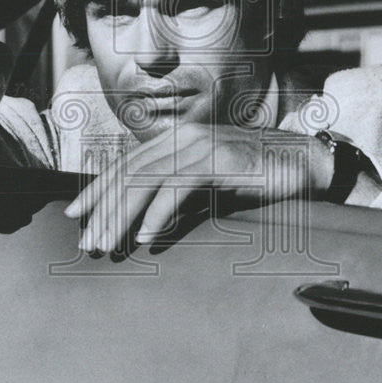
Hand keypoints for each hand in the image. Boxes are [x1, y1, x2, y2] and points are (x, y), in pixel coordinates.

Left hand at [64, 123, 334, 252]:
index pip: (126, 164)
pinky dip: (158, 214)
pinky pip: (177, 188)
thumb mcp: (211, 183)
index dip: (98, 188)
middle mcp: (184, 137)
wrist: (306, 164)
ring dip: (121, 216)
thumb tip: (145, 219)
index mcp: (178, 139)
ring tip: (107, 245)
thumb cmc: (259, 177)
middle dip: (103, 209)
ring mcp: (202, 146)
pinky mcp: (220, 160)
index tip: (75, 214)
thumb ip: (181, 191)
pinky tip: (145, 238)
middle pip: (129, 172)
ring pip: (146, 180)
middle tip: (86, 243)